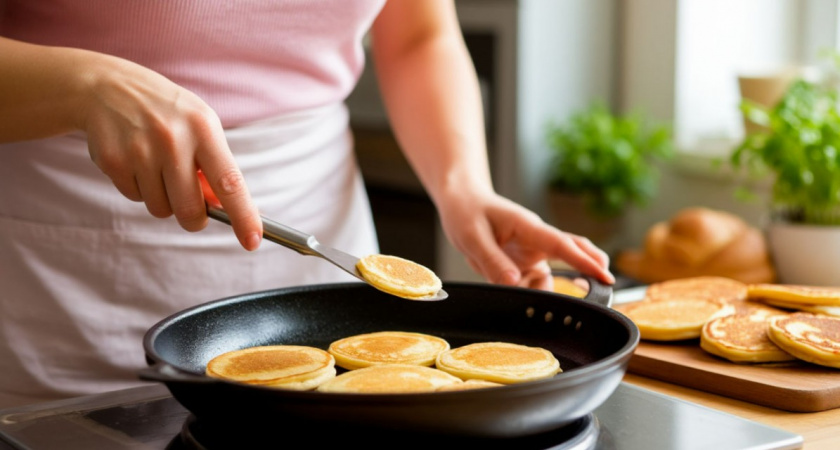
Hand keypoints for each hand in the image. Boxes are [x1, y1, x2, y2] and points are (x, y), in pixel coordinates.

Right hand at [81, 54, 261, 249]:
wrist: (108, 86)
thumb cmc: (168, 113)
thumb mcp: (200, 126)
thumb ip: (216, 167)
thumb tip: (225, 208)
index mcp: (203, 129)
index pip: (230, 182)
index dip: (243, 215)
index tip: (252, 240)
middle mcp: (172, 139)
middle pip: (190, 210)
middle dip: (194, 218)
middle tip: (192, 206)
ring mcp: (140, 150)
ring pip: (160, 208)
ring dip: (163, 198)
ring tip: (157, 166)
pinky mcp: (113, 160)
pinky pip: (134, 197)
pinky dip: (139, 188)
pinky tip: (135, 160)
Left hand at [438, 191, 614, 289]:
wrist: (461, 200)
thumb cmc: (466, 211)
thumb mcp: (472, 237)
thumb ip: (493, 261)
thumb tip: (514, 283)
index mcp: (527, 227)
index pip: (562, 244)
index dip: (585, 261)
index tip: (606, 276)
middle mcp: (535, 239)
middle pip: (574, 251)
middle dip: (592, 268)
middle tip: (608, 289)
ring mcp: (531, 251)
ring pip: (555, 272)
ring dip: (550, 291)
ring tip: (538, 309)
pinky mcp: (524, 261)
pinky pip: (536, 281)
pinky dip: (534, 293)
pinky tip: (522, 299)